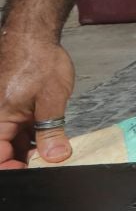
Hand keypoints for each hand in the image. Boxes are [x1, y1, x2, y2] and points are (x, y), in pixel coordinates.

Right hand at [0, 28, 75, 167]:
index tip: (38, 174)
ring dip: (31, 151)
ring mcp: (3, 115)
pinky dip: (33, 138)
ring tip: (54, 152)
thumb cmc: (37, 61)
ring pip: (13, 143)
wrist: (32, 36)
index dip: (15, 170)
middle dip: (26, 161)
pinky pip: (18, 132)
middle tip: (51, 163)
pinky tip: (51, 141)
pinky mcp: (12, 110)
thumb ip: (52, 131)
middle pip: (6, 152)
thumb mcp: (51, 99)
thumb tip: (55, 157)